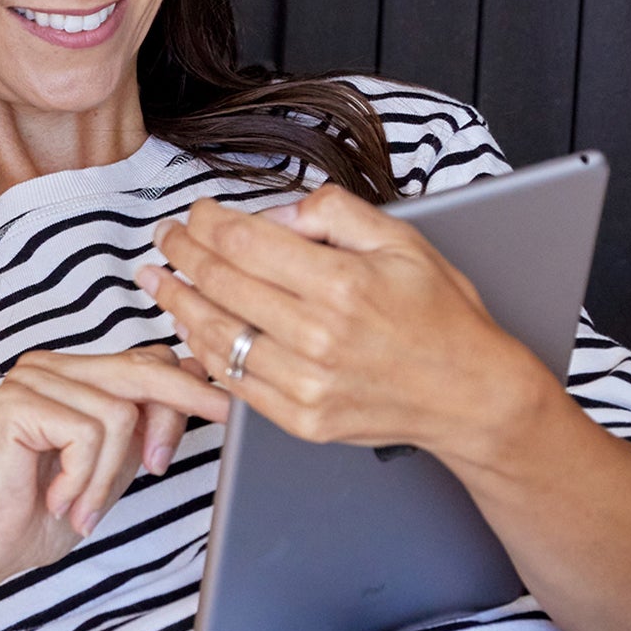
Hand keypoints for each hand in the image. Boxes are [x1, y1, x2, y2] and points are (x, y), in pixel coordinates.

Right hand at [0, 346, 228, 594]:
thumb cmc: (44, 512)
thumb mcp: (113, 465)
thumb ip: (146, 426)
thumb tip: (199, 383)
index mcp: (75, 373)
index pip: (149, 361)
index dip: (191, 390)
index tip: (231, 412)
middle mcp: (52, 366)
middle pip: (142, 371)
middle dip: (177, 413)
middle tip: (190, 450)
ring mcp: (31, 379)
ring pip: (118, 414)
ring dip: (106, 476)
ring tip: (80, 508)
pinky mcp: (16, 403)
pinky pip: (87, 433)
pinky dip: (82, 478)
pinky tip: (58, 499)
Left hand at [135, 184, 549, 466]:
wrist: (470, 394)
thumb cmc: (442, 317)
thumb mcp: (403, 241)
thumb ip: (336, 213)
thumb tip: (278, 212)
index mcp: (343, 283)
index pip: (246, 242)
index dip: (208, 223)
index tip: (196, 213)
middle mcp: (319, 336)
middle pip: (222, 284)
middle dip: (184, 253)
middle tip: (167, 238)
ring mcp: (307, 383)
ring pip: (218, 335)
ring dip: (179, 302)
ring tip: (160, 279)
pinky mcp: (301, 419)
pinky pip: (235, 382)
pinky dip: (206, 351)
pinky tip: (192, 327)